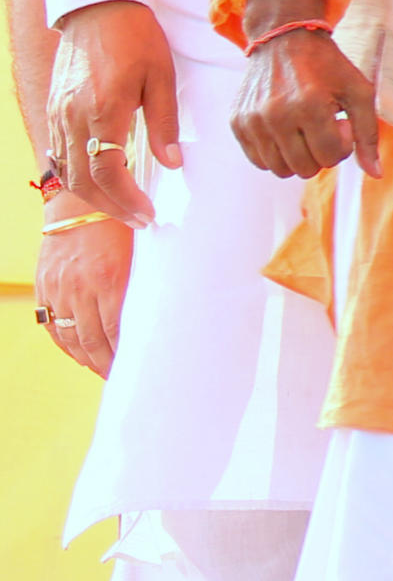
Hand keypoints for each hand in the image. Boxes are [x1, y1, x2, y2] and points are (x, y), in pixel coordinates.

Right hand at [33, 197, 126, 376]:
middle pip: (93, 341)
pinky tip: (80, 355)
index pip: (117, 331)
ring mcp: (58, 290)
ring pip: (71, 338)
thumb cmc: (120, 225)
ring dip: (88, 360)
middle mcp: (80, 288)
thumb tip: (160, 314)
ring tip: (103, 370)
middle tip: (122, 376)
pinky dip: (66, 345)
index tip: (137, 367)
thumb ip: (144, 283)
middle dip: (108, 364)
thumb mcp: (139, 251)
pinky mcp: (44, 288)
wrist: (78, 204)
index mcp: (109, 278)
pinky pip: (51, 327)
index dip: (125, 355)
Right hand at [50, 0, 180, 223]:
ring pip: (68, 172)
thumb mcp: (162, 77)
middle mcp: (74, 117)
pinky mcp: (55, 110)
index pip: (109, 172)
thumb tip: (173, 163)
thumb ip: (164, 123)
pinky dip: (79, 175)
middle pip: (83, 181)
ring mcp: (59, 114)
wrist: (98, 8)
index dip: (127, 200)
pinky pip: (61, 154)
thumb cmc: (137, 38)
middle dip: (111, 207)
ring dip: (94, 196)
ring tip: (123, 207)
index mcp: (104, 110)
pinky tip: (100, 181)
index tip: (147, 215)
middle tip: (138, 220)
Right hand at [229, 0, 378, 180]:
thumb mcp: (358, 91)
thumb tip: (375, 174)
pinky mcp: (237, 123)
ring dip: (297, 156)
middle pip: (305, 168)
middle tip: (322, 126)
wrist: (284, 39)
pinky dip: (275, 152)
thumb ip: (368, 133)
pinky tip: (285, 130)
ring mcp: (252, 121)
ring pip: (280, 169)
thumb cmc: (327, 66)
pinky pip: (258, 160)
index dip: (342, 144)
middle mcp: (276, 116)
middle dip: (320, 153)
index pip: (331, 157)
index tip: (339, 122)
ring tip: (304, 129)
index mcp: (309, 106)